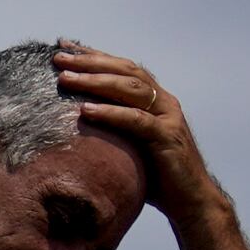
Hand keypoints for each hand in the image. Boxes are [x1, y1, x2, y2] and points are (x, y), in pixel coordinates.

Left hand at [53, 45, 249, 249]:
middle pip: (124, 71)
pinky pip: (136, 121)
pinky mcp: (167, 138)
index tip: (64, 47)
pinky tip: (86, 110)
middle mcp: (163, 102)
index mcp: (154, 100)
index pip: (122, 69)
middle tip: (59, 59)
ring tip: (66, 79)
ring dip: (95, 81)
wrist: (191, 201)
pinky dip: (111, 113)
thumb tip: (71, 128)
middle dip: (90, 62)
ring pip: (130, 89)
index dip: (95, 55)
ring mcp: (168, 117)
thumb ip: (112, 131)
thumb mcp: (129, 147)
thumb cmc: (156, 177)